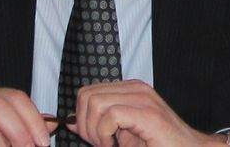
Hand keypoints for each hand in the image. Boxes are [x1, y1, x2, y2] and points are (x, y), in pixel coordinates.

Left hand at [69, 80, 228, 146]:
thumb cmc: (159, 145)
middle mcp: (135, 88)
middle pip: (86, 95)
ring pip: (94, 102)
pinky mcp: (148, 113)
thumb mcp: (121, 134)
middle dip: (84, 124)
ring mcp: (143, 98)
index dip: (81, 117)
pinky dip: (104, 136)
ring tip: (109, 145)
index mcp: (128, 90)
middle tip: (100, 143)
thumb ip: (97, 124)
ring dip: (94, 131)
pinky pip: (109, 116)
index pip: (87, 92)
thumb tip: (70, 121)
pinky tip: (115, 146)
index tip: (93, 138)